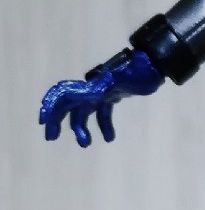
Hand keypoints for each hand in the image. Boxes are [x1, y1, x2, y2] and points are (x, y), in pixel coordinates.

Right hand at [39, 49, 162, 146]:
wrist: (155, 65)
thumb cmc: (140, 71)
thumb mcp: (121, 81)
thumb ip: (104, 88)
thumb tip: (91, 94)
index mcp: (91, 85)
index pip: (63, 94)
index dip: (51, 106)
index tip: (43, 122)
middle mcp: (92, 88)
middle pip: (68, 105)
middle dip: (57, 121)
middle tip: (51, 137)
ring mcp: (102, 92)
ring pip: (84, 112)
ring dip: (81, 128)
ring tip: (86, 144)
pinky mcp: (113, 96)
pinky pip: (102, 112)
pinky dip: (104, 125)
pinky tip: (109, 138)